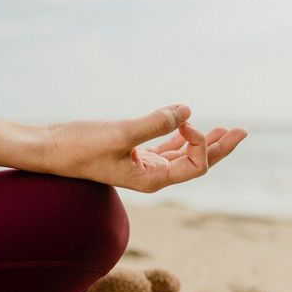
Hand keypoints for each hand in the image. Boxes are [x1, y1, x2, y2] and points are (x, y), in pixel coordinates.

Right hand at [41, 104, 246, 191]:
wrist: (49, 150)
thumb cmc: (79, 147)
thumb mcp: (119, 134)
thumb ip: (153, 123)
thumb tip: (186, 111)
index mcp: (151, 180)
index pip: (194, 167)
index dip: (200, 143)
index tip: (185, 119)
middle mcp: (151, 176)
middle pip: (195, 164)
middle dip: (219, 147)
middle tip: (242, 131)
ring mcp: (142, 165)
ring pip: (181, 155)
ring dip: (203, 141)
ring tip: (225, 129)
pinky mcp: (132, 153)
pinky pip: (164, 147)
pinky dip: (179, 135)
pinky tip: (188, 124)